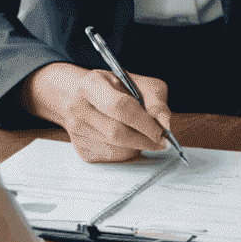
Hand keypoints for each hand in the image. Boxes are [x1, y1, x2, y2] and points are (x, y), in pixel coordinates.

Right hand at [20, 62, 173, 162]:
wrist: (79, 96)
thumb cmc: (115, 88)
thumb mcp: (139, 83)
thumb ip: (155, 102)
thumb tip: (165, 125)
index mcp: (91, 84)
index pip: (119, 107)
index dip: (144, 122)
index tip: (162, 132)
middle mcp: (77, 107)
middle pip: (116, 132)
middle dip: (144, 140)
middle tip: (161, 142)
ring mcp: (75, 130)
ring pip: (115, 149)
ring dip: (137, 147)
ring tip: (141, 135)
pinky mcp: (80, 149)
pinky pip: (111, 158)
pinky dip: (127, 153)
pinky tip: (127, 141)